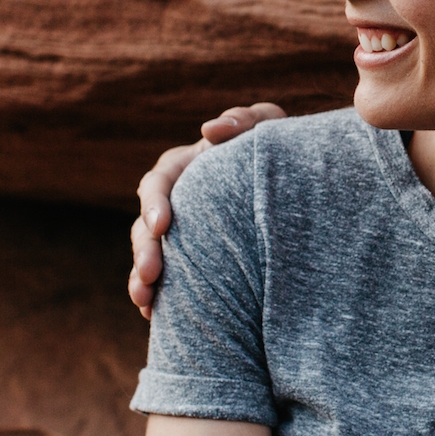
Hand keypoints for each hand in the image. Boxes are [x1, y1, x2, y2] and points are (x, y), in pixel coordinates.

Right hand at [128, 104, 287, 318]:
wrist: (291, 181)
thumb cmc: (273, 148)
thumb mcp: (267, 126)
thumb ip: (244, 120)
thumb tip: (209, 131)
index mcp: (185, 167)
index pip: (159, 181)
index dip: (155, 203)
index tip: (163, 226)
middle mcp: (174, 201)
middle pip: (145, 225)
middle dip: (144, 250)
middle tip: (152, 274)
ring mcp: (179, 233)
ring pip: (148, 255)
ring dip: (142, 278)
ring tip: (146, 301)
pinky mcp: (189, 258)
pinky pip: (166, 279)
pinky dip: (157, 296)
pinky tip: (153, 315)